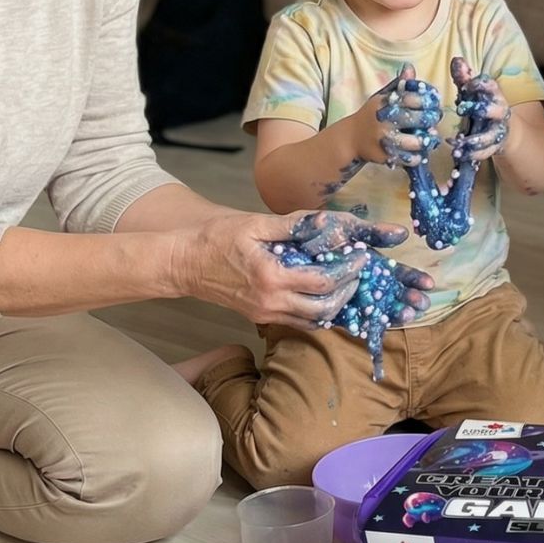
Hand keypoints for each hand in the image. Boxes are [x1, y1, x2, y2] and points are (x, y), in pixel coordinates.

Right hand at [173, 209, 413, 328]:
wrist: (182, 264)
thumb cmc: (215, 239)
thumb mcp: (254, 224)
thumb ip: (291, 225)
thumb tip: (324, 220)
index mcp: (271, 278)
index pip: (322, 282)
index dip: (348, 270)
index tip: (361, 256)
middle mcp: (270, 302)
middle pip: (324, 309)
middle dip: (348, 292)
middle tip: (359, 272)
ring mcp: (265, 314)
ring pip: (314, 322)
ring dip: (336, 306)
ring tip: (348, 284)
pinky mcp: (261, 317)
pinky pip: (299, 323)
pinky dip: (318, 313)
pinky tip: (327, 296)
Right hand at [367, 63, 443, 166]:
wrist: (351, 138)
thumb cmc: (372, 115)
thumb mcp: (382, 97)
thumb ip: (398, 85)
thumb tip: (410, 68)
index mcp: (386, 102)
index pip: (412, 98)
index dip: (428, 100)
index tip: (435, 103)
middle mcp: (385, 120)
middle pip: (417, 119)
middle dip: (431, 120)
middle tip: (435, 120)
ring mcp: (384, 139)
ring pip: (413, 142)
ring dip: (426, 141)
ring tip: (431, 138)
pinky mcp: (384, 156)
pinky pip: (407, 159)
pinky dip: (417, 157)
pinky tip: (421, 153)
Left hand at [449, 56, 510, 163]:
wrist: (504, 129)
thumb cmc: (482, 105)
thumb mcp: (472, 91)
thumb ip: (464, 78)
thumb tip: (457, 60)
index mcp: (494, 95)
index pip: (490, 86)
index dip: (479, 84)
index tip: (465, 86)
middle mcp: (499, 112)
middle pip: (494, 110)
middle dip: (479, 109)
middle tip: (460, 109)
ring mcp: (498, 130)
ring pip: (489, 137)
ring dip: (473, 141)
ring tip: (457, 144)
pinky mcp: (495, 146)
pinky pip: (485, 153)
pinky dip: (472, 154)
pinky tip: (458, 154)